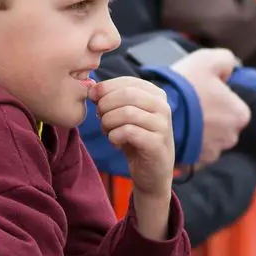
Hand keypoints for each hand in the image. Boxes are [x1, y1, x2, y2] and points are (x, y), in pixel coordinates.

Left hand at [90, 77, 173, 238]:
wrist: (152, 173)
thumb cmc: (136, 140)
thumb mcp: (126, 116)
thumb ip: (113, 99)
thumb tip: (92, 88)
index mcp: (156, 95)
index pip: (128, 82)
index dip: (106, 87)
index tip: (93, 97)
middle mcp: (163, 107)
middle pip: (127, 94)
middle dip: (106, 105)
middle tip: (99, 117)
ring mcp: (162, 125)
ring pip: (127, 112)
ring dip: (108, 122)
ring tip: (107, 131)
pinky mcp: (157, 143)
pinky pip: (128, 132)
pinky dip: (114, 136)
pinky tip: (115, 142)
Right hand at [172, 49, 250, 162]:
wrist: (155, 112)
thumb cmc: (185, 86)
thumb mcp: (208, 60)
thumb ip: (226, 60)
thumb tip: (230, 69)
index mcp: (239, 114)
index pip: (232, 104)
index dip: (216, 96)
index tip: (200, 92)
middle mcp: (231, 136)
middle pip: (222, 123)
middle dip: (209, 115)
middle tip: (190, 104)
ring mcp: (213, 151)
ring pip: (208, 137)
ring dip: (198, 130)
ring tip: (182, 117)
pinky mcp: (195, 161)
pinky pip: (194, 150)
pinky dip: (188, 142)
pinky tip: (178, 130)